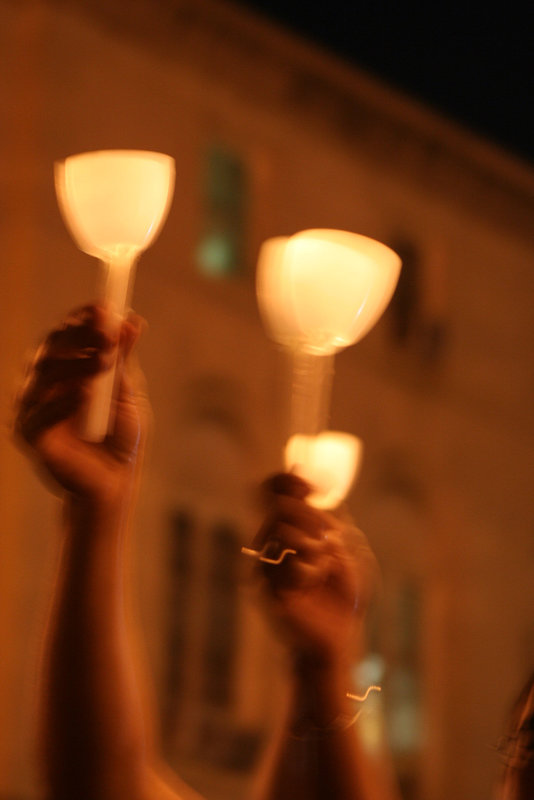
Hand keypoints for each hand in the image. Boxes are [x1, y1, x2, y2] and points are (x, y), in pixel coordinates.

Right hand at [14, 305, 147, 506]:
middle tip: (107, 331)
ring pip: (44, 374)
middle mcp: (44, 383)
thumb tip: (132, 319)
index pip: (66, 334)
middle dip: (80, 336)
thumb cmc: (120, 435)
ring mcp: (33, 408)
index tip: (105, 307)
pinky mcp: (30, 436)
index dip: (83, 319)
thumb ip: (124, 358)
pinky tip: (86, 394)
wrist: (116, 481)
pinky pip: (40, 414)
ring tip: (106, 360)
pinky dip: (63, 402)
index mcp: (65, 368)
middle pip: (52, 348)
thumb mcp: (127, 392)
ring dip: (76, 363)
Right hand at [250, 473, 377, 670]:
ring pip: (281, 532)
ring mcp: (266, 565)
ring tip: (324, 565)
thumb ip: (329, 518)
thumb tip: (318, 493)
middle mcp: (271, 543)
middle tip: (328, 536)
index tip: (308, 488)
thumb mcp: (343, 547)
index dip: (284, 481)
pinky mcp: (266, 587)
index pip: (271, 492)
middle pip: (278, 508)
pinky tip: (312, 582)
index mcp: (288, 528)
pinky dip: (308, 569)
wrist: (339, 634)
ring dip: (312, 545)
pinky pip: (286, 563)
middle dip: (309, 515)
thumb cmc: (342, 591)